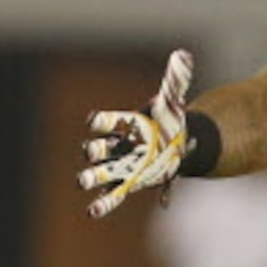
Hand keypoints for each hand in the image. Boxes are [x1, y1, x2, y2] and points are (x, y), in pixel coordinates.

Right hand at [78, 49, 193, 218]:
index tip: (93, 121)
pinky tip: (92, 212)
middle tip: (89, 151)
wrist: (178, 142)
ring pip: (103, 172)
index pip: (107, 121)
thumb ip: (176, 78)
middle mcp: (117, 145)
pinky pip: (115, 195)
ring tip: (82, 182)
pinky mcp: (130, 183)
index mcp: (123, 123)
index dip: (101, 121)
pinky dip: (104, 203)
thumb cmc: (169, 119)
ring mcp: (122, 166)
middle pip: (99, 147)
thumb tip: (184, 54)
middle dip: (94, 150)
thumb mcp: (173, 99)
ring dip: (93, 176)